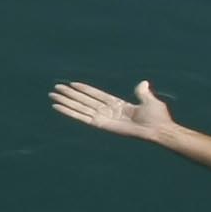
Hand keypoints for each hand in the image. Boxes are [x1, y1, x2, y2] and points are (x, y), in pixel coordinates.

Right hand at [49, 77, 181, 142]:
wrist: (158, 128)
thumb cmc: (157, 117)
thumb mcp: (149, 101)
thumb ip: (142, 93)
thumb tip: (143, 83)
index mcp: (118, 105)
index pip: (97, 95)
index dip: (85, 90)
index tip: (73, 84)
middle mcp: (107, 111)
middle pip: (84, 101)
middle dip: (70, 95)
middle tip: (56, 88)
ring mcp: (103, 118)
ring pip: (80, 108)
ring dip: (66, 102)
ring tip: (53, 96)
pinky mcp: (100, 125)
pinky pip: (82, 117)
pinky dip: (70, 112)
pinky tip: (59, 107)